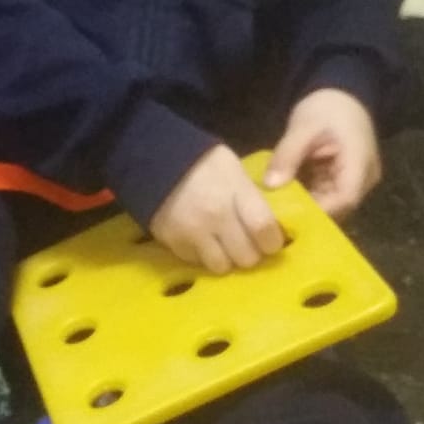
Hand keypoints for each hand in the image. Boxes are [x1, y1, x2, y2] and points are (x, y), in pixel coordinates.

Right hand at [149, 143, 285, 273]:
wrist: (151, 157)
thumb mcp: (233, 169)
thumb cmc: (201, 161)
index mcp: (235, 193)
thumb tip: (270, 225)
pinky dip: (201, 255)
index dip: (272, 241)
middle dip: (249, 252)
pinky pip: (196, 263)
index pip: (266, 232)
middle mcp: (216, 217)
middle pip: (247, 257)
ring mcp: (193, 232)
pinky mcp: (173, 242)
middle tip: (244, 242)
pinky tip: (199, 239)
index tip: (269, 240)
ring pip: (222, 266)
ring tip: (220, 244)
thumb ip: (252, 197)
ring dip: (225, 258)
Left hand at [263, 87, 380, 218]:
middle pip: (337, 206)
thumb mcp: (303, 126)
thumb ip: (288, 154)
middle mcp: (362, 179)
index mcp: (360, 163)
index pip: (345, 198)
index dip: (319, 210)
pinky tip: (282, 194)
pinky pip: (323, 194)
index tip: (288, 213)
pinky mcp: (339, 180)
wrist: (342, 95)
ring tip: (274, 206)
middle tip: (274, 214)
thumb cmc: (327, 107)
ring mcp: (351, 181)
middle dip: (307, 212)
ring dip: (303, 204)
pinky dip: (304, 195)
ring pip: (329, 203)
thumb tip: (270, 185)